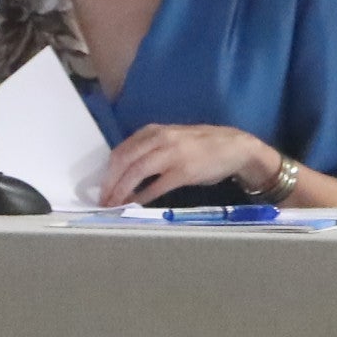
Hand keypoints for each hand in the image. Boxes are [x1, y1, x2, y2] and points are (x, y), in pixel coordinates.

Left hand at [97, 123, 280, 207]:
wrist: (235, 146)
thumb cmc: (203, 145)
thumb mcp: (172, 138)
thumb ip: (151, 148)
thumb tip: (127, 169)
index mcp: (155, 131)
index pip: (122, 150)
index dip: (107, 171)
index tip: (100, 187)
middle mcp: (161, 139)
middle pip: (125, 160)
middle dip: (110, 182)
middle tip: (102, 200)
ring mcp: (172, 155)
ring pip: (137, 171)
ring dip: (121, 190)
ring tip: (113, 205)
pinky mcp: (184, 172)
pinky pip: (157, 186)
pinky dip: (142, 196)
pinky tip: (134, 204)